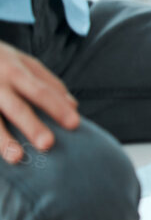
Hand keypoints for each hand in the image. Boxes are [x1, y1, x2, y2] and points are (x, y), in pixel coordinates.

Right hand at [0, 38, 78, 163]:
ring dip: (4, 140)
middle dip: (32, 126)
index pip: (42, 91)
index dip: (57, 107)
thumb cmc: (0, 61)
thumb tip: (73, 105)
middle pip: (17, 107)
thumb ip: (48, 82)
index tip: (74, 124)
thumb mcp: (23, 62)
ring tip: (17, 158)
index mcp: (17, 71)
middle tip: (48, 144)